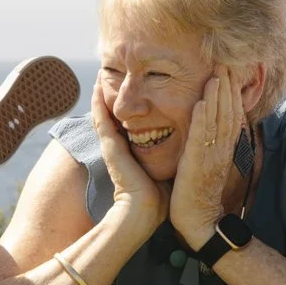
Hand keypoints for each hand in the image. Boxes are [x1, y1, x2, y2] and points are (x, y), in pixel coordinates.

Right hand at [92, 82, 166, 240]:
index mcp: (133, 151)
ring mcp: (112, 146)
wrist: (145, 211)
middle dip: (114, 96)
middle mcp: (120, 147)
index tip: (133, 90)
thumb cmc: (159, 196)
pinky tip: (97, 86)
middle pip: (114, 115)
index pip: (129, 124)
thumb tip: (188, 144)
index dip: (128, 107)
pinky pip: (101, 118)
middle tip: (111, 75)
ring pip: (104, 113)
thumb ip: (171, 155)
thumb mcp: (166, 168)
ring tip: (101, 73)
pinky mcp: (109, 147)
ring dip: (101, 93)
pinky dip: (97, 101)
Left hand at [169, 66, 240, 249]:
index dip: (232, 93)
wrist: (200, 221)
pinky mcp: (197, 163)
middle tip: (226, 63)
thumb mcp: (209, 164)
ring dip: (218, 96)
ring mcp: (212, 155)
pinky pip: (202, 138)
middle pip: (228, 112)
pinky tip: (202, 102)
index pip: (232, 115)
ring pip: (218, 120)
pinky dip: (203, 119)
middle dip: (228, 87)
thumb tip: (213, 129)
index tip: (230, 73)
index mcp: (225, 148)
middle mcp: (222, 149)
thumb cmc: (200, 194)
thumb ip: (212, 146)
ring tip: (217, 74)